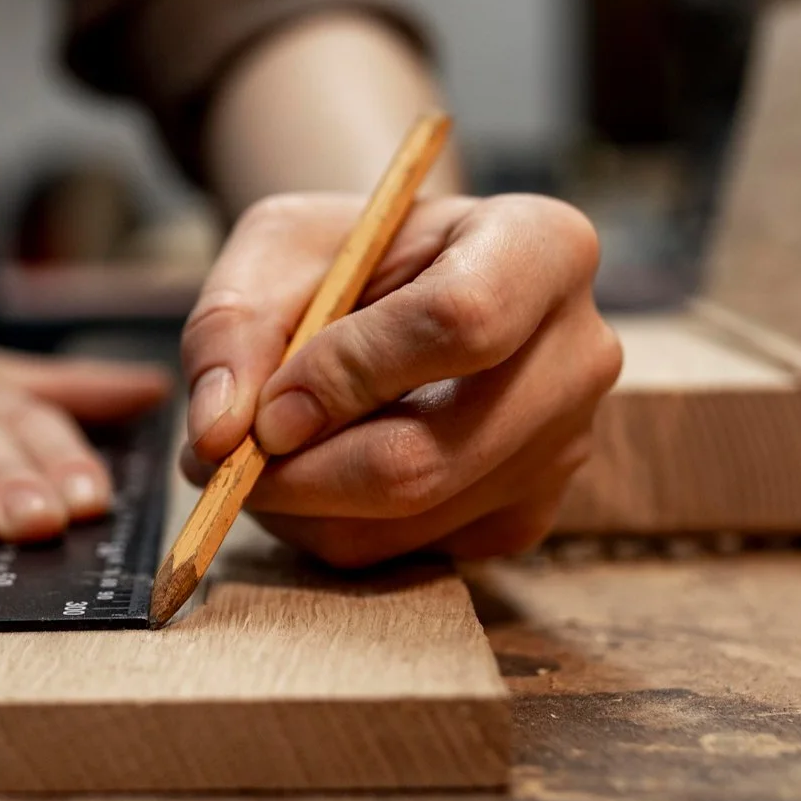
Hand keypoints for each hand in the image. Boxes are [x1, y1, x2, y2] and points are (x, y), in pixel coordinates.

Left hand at [180, 192, 620, 565]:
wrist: (406, 290)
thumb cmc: (348, 256)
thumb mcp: (277, 249)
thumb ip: (232, 326)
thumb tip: (220, 437)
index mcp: (542, 246)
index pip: (458, 323)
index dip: (347, 375)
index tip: (266, 409)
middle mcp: (580, 353)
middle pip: (429, 455)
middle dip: (301, 473)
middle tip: (224, 457)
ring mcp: (564, 447)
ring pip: (407, 519)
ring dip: (300, 506)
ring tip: (255, 455)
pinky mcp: (528, 516)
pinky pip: (411, 554)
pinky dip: (333, 527)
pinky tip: (316, 472)